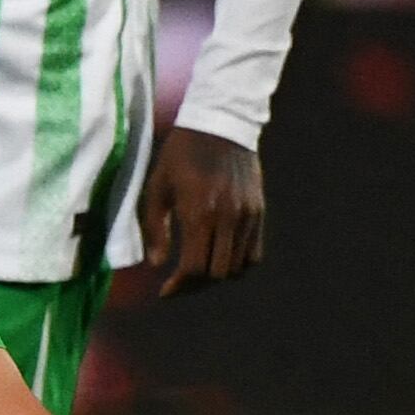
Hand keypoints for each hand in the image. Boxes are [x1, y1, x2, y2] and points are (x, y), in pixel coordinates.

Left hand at [137, 125, 263, 298]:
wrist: (220, 124)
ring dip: (216, 277)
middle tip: (178, 284)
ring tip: (197, 273)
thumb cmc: (180, 154)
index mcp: (200, 212)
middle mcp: (228, 217)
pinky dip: (238, 265)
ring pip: (238, 267)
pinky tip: (219, 260)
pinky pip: (254, 254)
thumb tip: (156, 264)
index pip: (195, 267)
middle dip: (195, 285)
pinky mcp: (259, 212)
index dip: (179, 286)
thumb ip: (154, 228)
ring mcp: (248, 215)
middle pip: (217, 273)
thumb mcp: (157, 187)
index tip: (164, 291)